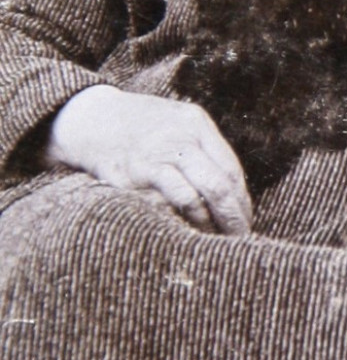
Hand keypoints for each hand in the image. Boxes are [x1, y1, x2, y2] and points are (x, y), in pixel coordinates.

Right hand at [46, 85, 251, 235]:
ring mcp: (155, 157)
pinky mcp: (131, 176)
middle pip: (219, 184)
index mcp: (196, 123)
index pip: (231, 169)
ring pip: (196, 197)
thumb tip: (230, 193)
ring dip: (210, 225)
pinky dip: (182, 222)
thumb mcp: (175, 124)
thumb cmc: (139, 126)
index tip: (245, 220)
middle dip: (233, 216)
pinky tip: (187, 234)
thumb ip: (201, 151)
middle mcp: (179, 138)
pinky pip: (165, 204)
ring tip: (216, 242)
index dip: (241, 200)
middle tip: (240, 238)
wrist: (89, 117)